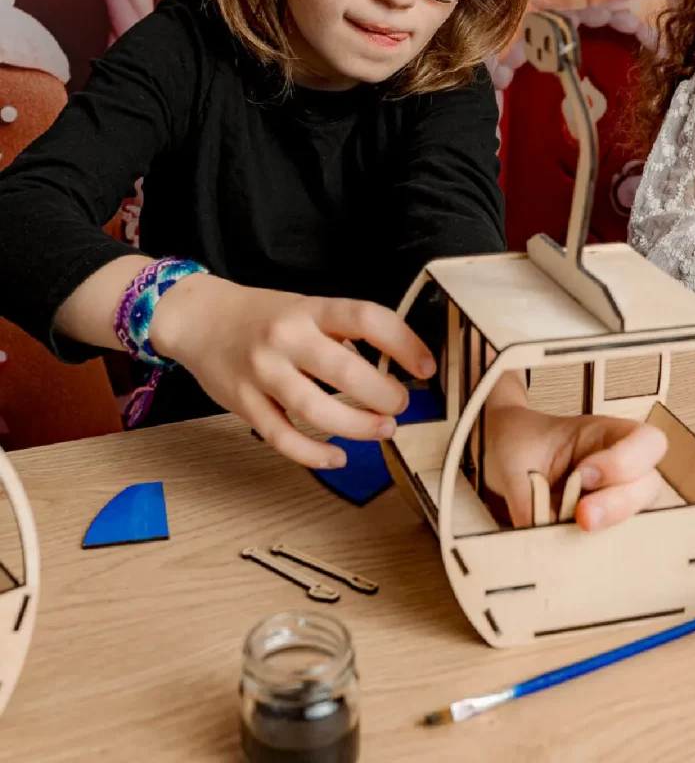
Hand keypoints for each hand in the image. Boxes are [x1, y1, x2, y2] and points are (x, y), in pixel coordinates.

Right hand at [150, 274, 435, 468]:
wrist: (199, 318)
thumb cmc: (262, 316)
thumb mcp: (305, 308)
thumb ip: (341, 335)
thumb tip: (392, 368)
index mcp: (309, 309)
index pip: (367, 318)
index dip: (404, 343)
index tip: (426, 366)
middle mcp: (286, 338)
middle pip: (347, 371)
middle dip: (384, 396)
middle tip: (400, 406)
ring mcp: (262, 372)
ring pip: (316, 410)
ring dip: (357, 426)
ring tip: (382, 429)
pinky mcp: (243, 403)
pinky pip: (283, 437)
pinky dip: (314, 454)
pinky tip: (338, 456)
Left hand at [480, 404, 667, 530]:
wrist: (500, 453)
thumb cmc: (516, 444)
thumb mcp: (515, 462)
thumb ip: (529, 498)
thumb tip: (538, 538)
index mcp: (605, 433)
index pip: (648, 442)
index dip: (626, 461)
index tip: (584, 475)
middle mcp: (620, 465)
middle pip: (650, 485)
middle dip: (619, 503)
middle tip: (582, 516)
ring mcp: (615, 495)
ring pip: (639, 515)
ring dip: (611, 525)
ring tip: (574, 528)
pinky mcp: (602, 523)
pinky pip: (616, 538)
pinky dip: (599, 544)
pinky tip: (572, 544)